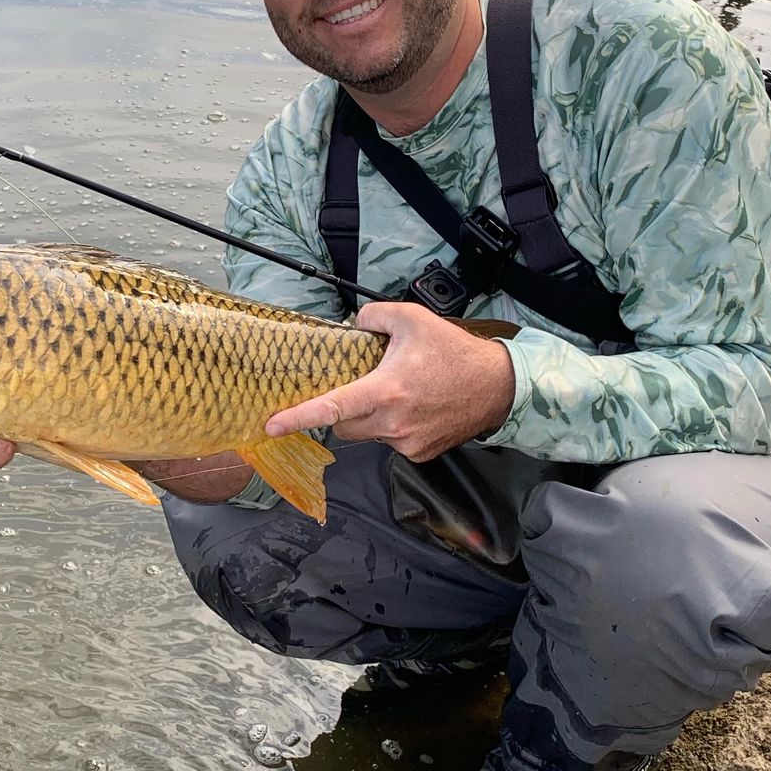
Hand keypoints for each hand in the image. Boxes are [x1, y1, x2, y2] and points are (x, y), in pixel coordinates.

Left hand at [264, 302, 515, 462]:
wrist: (498, 386)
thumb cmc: (455, 352)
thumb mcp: (412, 318)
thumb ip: (373, 316)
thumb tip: (354, 324)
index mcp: (385, 391)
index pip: (331, 408)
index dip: (297, 418)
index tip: (271, 426)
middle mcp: (393, 423)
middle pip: (343, 426)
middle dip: (342, 411)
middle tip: (362, 387)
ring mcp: (406, 443)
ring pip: (368, 434)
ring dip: (370, 417)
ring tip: (399, 394)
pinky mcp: (419, 454)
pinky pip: (391, 442)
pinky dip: (393, 427)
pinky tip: (414, 409)